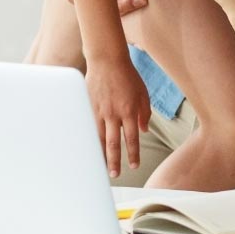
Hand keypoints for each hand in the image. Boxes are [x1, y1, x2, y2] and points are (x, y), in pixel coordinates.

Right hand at [85, 57, 150, 176]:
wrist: (107, 60)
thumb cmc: (128, 75)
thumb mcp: (143, 93)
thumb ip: (145, 113)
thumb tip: (143, 131)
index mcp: (130, 110)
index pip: (132, 138)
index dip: (133, 154)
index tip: (134, 165)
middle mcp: (114, 113)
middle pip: (114, 143)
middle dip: (115, 161)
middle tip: (115, 174)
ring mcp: (100, 111)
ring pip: (99, 138)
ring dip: (101, 155)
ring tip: (101, 167)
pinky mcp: (89, 107)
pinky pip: (90, 128)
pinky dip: (90, 140)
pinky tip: (90, 149)